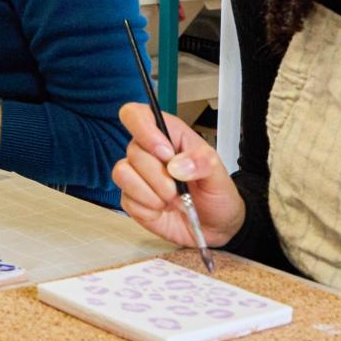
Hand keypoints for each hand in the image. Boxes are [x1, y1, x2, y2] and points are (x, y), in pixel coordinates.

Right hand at [109, 103, 245, 248]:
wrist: (214, 226)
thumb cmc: (215, 192)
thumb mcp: (218, 175)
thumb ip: (203, 163)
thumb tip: (175, 165)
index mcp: (167, 135)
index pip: (137, 115)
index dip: (144, 130)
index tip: (165, 154)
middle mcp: (147, 151)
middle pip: (133, 151)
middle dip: (158, 176)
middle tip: (178, 189)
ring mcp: (137, 176)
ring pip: (122, 173)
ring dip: (150, 192)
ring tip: (170, 200)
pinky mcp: (131, 198)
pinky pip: (126, 198)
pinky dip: (147, 208)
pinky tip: (161, 209)